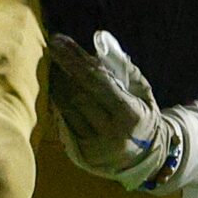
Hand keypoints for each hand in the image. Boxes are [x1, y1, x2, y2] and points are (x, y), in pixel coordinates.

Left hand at [48, 31, 171, 189]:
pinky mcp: (82, 152)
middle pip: (78, 94)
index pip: (98, 82)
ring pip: (67, 108)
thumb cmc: (142, 115)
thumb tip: (99, 40)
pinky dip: (58, 101)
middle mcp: (112, 132)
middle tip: (53, 48)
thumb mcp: (141, 91)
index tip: (60, 41)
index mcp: (130, 115)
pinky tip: (55, 86)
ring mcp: (95, 145)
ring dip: (57, 83)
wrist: (144, 157)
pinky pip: (64, 121)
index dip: (76, 59)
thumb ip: (122, 67)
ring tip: (53, 64)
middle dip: (63, 68)